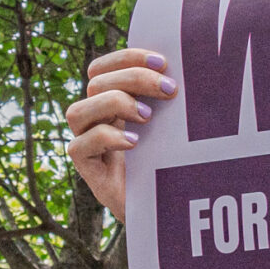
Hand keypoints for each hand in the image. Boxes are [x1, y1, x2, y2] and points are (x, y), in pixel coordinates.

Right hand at [65, 48, 177, 219]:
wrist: (171, 211)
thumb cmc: (177, 164)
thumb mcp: (175, 125)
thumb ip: (171, 99)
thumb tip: (192, 66)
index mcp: (114, 102)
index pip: (103, 68)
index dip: (127, 57)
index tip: (163, 62)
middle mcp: (96, 120)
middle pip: (95, 82)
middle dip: (134, 77)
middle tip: (170, 90)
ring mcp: (88, 145)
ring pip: (77, 111)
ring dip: (114, 104)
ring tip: (148, 117)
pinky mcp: (88, 171)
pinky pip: (79, 146)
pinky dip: (106, 138)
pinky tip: (135, 144)